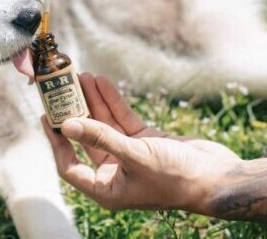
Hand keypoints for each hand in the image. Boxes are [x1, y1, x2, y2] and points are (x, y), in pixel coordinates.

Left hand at [42, 74, 240, 213]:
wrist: (218, 177)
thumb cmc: (177, 177)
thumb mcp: (135, 156)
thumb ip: (100, 138)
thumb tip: (68, 125)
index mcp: (107, 188)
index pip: (69, 166)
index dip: (56, 142)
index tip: (48, 117)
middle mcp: (114, 172)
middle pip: (86, 138)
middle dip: (76, 112)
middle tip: (63, 89)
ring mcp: (129, 155)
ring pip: (103, 125)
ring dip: (93, 101)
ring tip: (82, 76)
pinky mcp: (144, 141)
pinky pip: (122, 119)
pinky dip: (113, 101)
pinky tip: (102, 82)